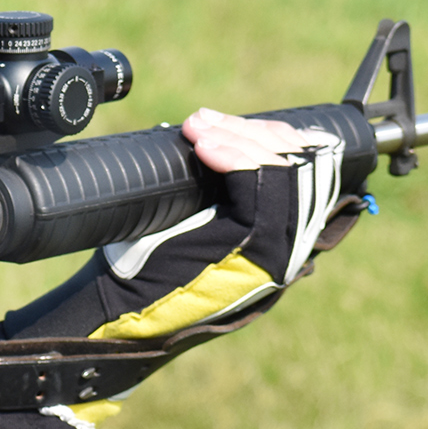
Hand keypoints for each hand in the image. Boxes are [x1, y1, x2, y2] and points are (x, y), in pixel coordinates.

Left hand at [92, 106, 348, 335]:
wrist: (119, 308)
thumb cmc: (142, 263)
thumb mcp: (190, 218)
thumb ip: (218, 189)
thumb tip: (216, 131)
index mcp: (281, 237)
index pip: (308, 171)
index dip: (269, 136)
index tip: (218, 121)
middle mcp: (291, 247)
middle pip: (305, 167)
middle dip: (254, 131)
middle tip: (204, 120)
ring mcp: (279, 253)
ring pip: (289, 174)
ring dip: (242, 139)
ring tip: (200, 129)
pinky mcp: (259, 255)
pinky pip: (265, 191)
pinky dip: (236, 158)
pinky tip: (206, 146)